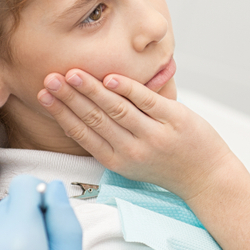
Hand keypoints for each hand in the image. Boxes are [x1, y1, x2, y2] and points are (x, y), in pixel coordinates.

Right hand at [38, 69, 239, 200]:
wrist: (205, 176)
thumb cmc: (165, 163)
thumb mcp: (130, 159)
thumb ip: (108, 137)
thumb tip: (77, 111)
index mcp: (117, 160)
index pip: (82, 133)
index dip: (61, 113)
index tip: (43, 94)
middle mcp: (132, 150)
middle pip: (94, 119)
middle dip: (69, 98)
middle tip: (50, 78)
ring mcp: (154, 135)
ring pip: (117, 109)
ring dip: (92, 89)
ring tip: (72, 73)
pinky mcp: (174, 120)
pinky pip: (147, 101)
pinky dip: (129, 89)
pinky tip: (112, 78)